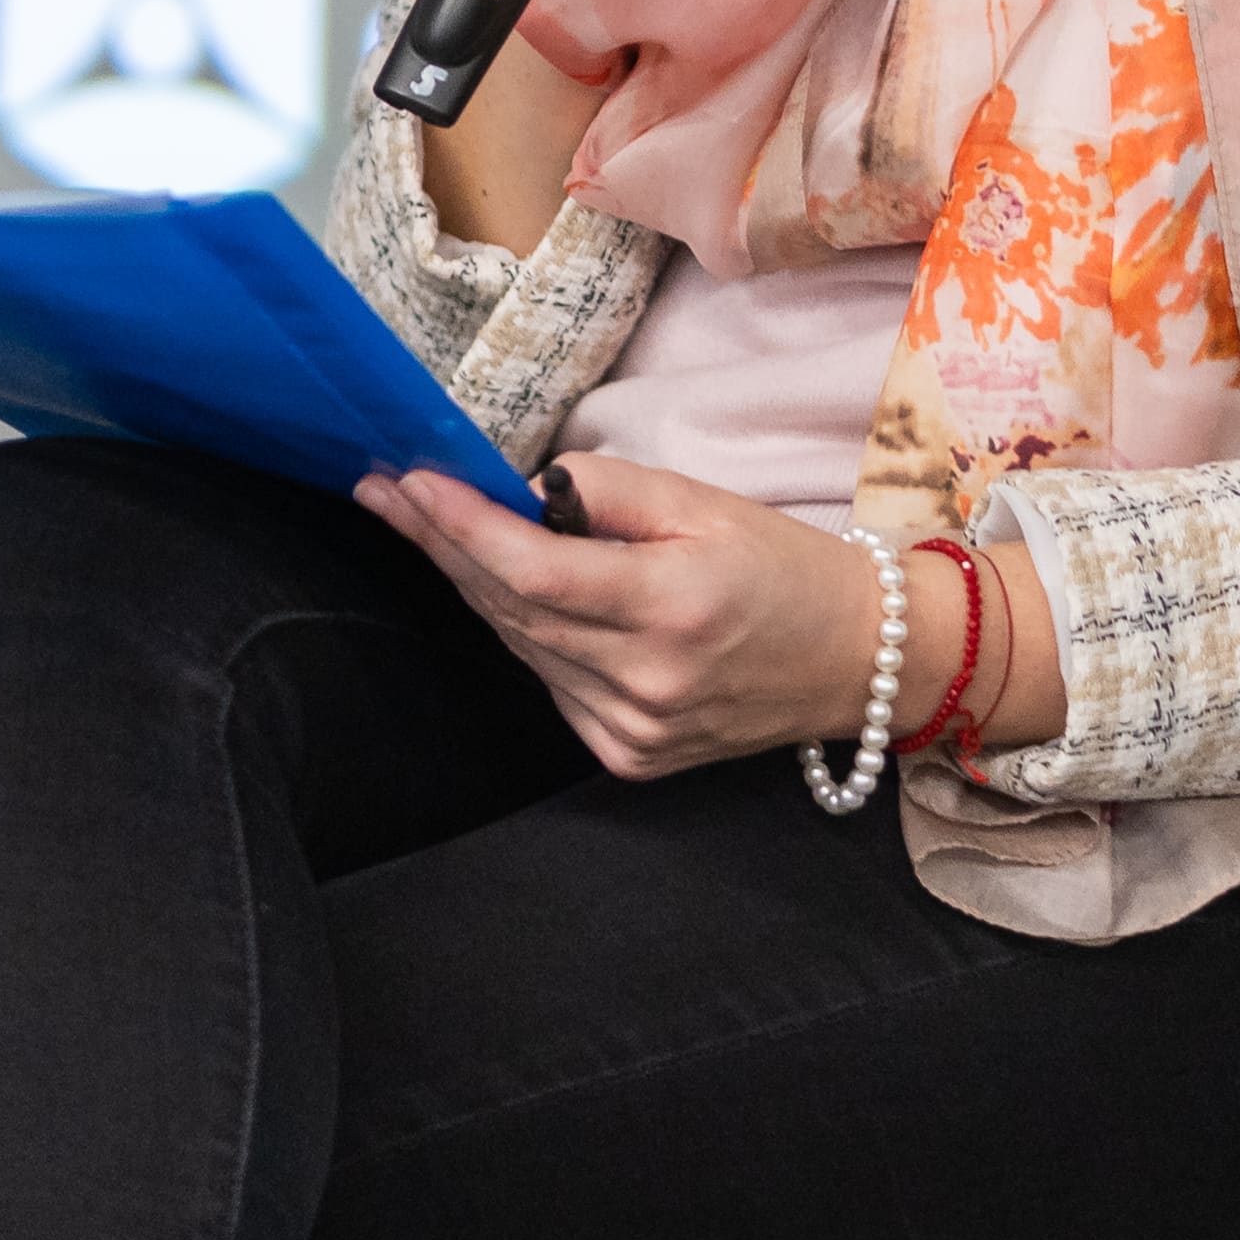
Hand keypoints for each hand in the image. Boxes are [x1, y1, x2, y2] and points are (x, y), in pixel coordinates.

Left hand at [355, 453, 894, 776]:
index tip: (409, 482)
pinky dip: (526, 634)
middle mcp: (648, 681)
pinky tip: (512, 592)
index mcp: (674, 607)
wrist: (853, 658)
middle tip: (386, 491)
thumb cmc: (782, 567)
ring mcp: (636, 731)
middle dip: (442, 546)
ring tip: (429, 526)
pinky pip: (552, 684)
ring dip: (474, 586)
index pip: (534, 572)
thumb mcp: (706, 503)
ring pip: (523, 649)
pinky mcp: (630, 757)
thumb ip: (610, 489)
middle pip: (512, 610)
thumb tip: (525, 484)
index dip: (461, 528)